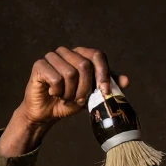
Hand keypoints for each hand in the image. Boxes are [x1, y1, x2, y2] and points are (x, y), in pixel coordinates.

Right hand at [0, 47, 129, 156]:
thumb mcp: (93, 94)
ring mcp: (52, 57)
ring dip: (70, 92)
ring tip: (66, 97)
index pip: (97, 55)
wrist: (47, 113)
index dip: (103, 73)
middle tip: (79, 99)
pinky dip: (57, 91)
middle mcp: (67, 52)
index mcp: (81, 55)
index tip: (104, 91)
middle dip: (85, 88)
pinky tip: (53, 93)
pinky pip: (55, 78)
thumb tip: (126, 80)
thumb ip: (108, 86)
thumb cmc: (70, 101)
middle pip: (84, 65)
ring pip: (70, 73)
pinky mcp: (39, 65)